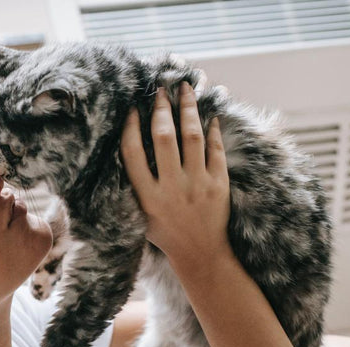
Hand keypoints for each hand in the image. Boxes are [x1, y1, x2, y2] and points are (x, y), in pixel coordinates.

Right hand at [120, 82, 231, 274]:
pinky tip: (210, 116)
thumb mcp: (141, 214)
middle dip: (161, 109)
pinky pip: (216, 150)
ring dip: (188, 109)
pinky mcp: (219, 184)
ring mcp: (197, 185)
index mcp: (147, 197)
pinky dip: (213, 130)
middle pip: (163, 138)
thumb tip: (132, 148)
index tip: (132, 108)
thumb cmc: (166, 233)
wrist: (201, 254)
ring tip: (187, 90)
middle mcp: (171, 188)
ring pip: (192, 137)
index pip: (133, 153)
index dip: (131, 127)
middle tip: (161, 90)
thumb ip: (137, 186)